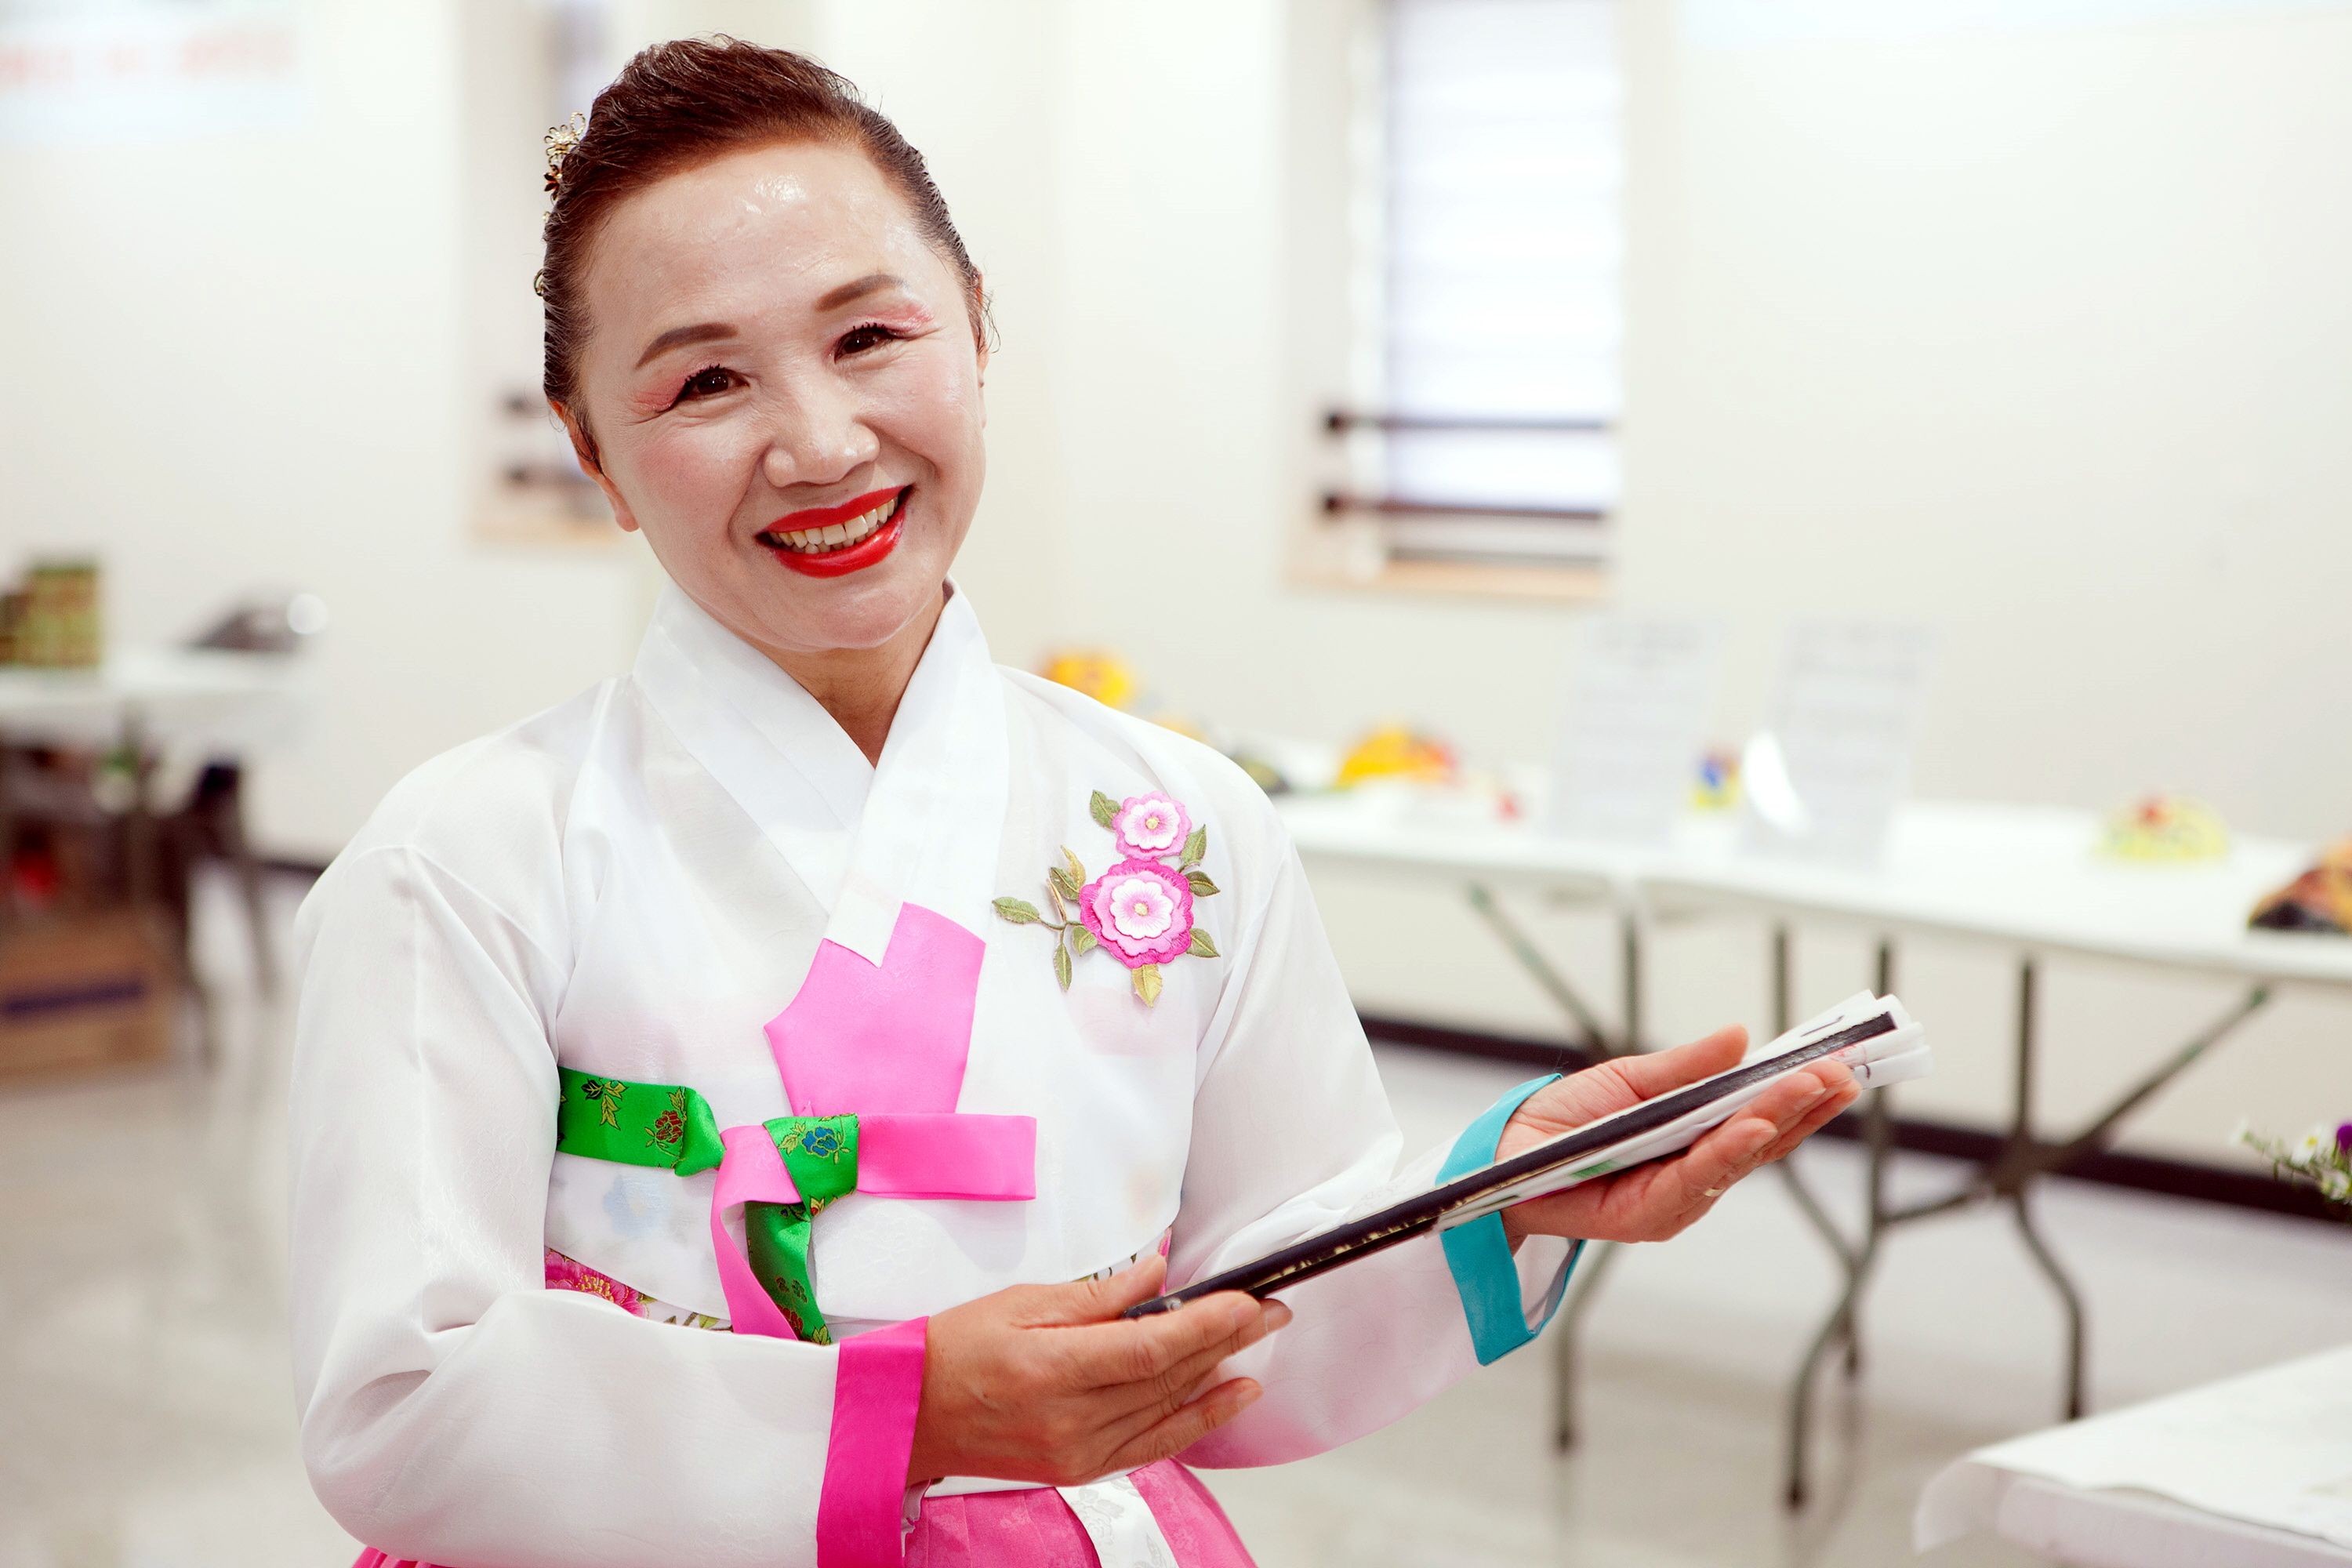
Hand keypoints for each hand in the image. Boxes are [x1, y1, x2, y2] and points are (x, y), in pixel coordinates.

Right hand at [905, 1256, 1290, 1486]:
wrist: (912, 1415)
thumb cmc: (956, 1350)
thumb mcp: (1022, 1302)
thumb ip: (1099, 1296)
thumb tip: (1158, 1276)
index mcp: (1051, 1369)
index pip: (1150, 1348)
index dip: (1206, 1325)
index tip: (1246, 1300)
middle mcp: (1070, 1419)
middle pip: (1168, 1376)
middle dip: (1227, 1339)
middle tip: (1269, 1308)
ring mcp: (1078, 1450)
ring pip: (1167, 1408)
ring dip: (1220, 1374)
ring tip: (1260, 1341)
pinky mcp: (1082, 1468)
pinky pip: (1153, 1444)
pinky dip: (1196, 1420)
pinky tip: (1230, 1395)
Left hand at [1495, 1025, 1857, 1246]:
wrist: (1503, 1153)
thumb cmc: (1566, 1119)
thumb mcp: (1632, 1080)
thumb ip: (1688, 1067)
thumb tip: (1741, 1036)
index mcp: (1696, 1143)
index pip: (1762, 1120)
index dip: (1801, 1095)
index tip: (1841, 1065)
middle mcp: (1693, 1177)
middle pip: (1762, 1143)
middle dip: (1804, 1107)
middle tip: (1843, 1072)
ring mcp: (1675, 1201)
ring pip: (1737, 1161)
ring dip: (1776, 1123)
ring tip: (1808, 1089)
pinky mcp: (1646, 1216)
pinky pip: (1694, 1181)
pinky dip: (1726, 1153)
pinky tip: (1752, 1127)